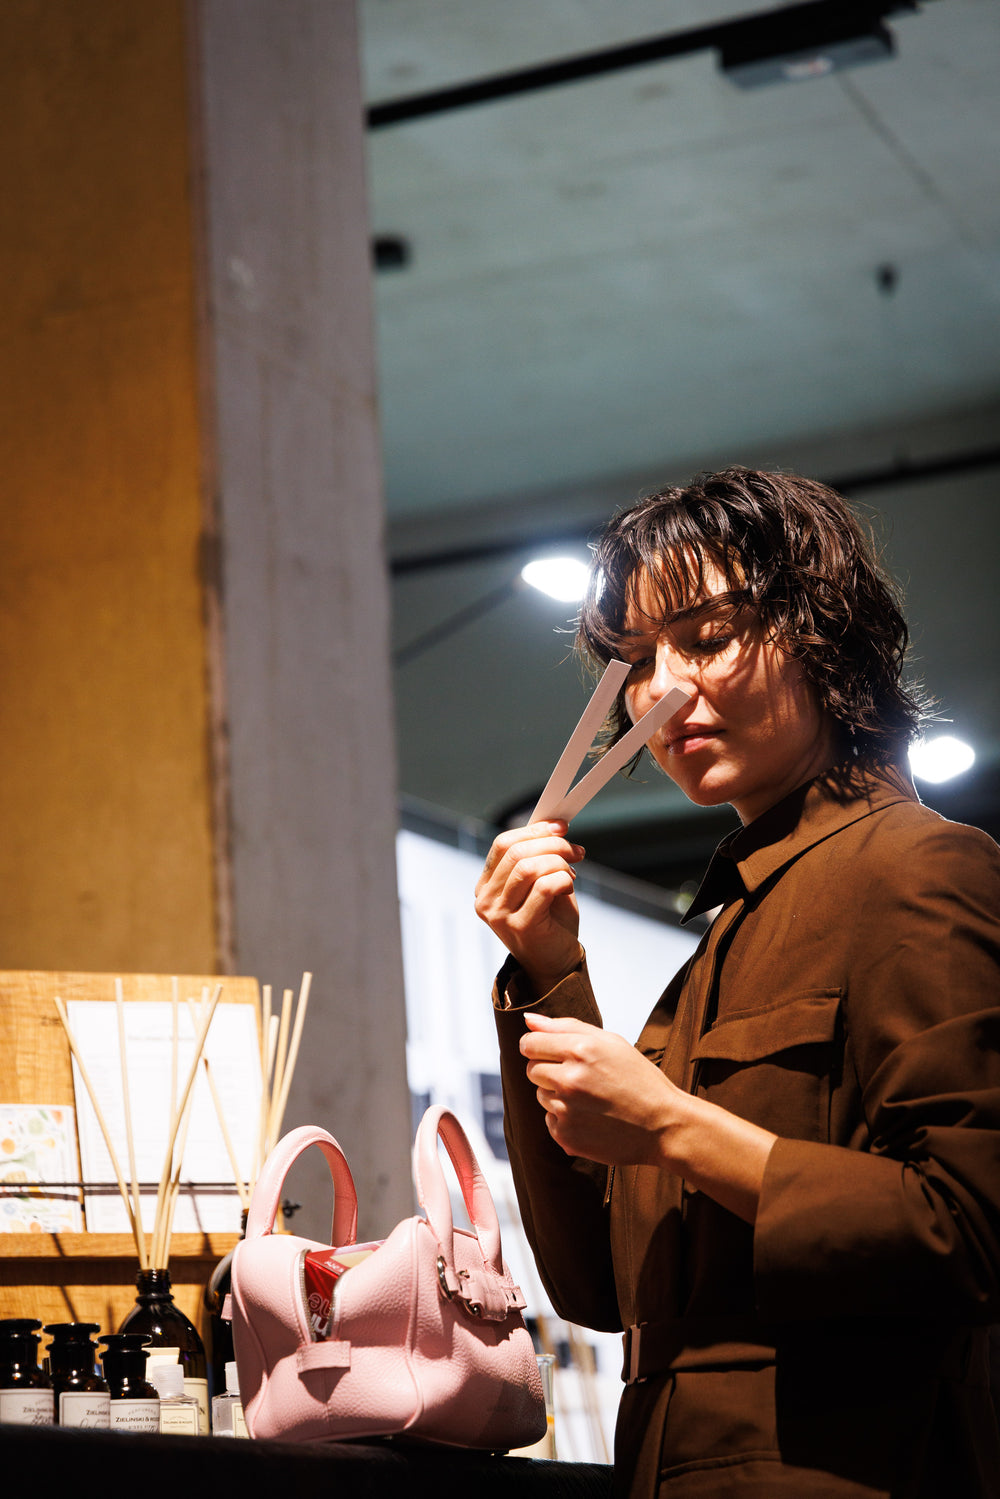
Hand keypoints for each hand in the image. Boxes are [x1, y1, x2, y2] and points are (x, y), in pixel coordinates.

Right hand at [474, 821, 584, 994]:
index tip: (560, 826)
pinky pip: (544, 887)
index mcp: (486, 886)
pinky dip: (563, 880)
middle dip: (552, 844)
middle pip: (516, 852)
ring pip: (529, 867)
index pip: (503, 844)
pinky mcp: (520, 926)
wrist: (556, 964)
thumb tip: (554, 825)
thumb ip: (540, 857)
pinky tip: (569, 886)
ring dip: (559, 863)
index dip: (534, 831)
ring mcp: (500, 915)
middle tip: (575, 850)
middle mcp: (485, 900)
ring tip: (573, 873)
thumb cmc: (551, 922)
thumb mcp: (540, 883)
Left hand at [520, 1013, 681, 1166]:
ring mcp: (566, 1110)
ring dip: (557, 1095)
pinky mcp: (566, 1135)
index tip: (548, 1051)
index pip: (529, 1043)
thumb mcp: (610, 1042)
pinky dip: (565, 1119)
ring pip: (541, 1095)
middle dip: (548, 1070)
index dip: (536, 1046)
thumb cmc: (638, 1079)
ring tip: (590, 1098)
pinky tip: (591, 1118)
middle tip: (579, 1077)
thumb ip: (565, 1026)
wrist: (663, 1125)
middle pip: (531, 1070)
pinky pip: (550, 1120)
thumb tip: (529, 1020)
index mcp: (581, 1049)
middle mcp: (570, 1079)